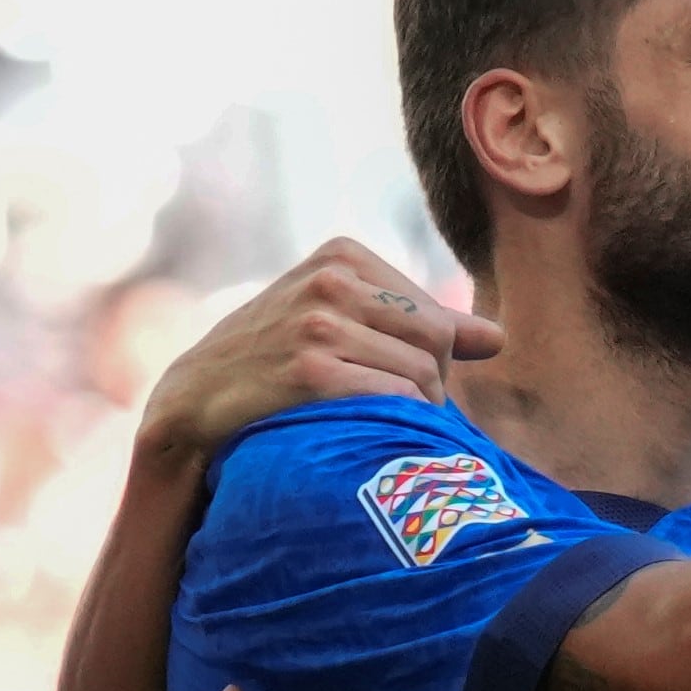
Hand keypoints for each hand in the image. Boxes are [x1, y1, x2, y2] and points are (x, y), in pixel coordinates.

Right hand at [139, 238, 503, 460]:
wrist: (193, 402)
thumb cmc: (271, 362)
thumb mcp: (337, 322)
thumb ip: (417, 323)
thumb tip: (497, 337)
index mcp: (342, 255)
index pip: (437, 317)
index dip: (431, 362)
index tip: (392, 385)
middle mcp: (331, 280)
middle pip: (437, 342)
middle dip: (431, 387)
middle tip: (396, 415)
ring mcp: (319, 323)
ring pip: (421, 375)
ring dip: (413, 413)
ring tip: (378, 427)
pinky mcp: (311, 369)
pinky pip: (394, 399)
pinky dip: (393, 423)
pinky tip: (365, 435)